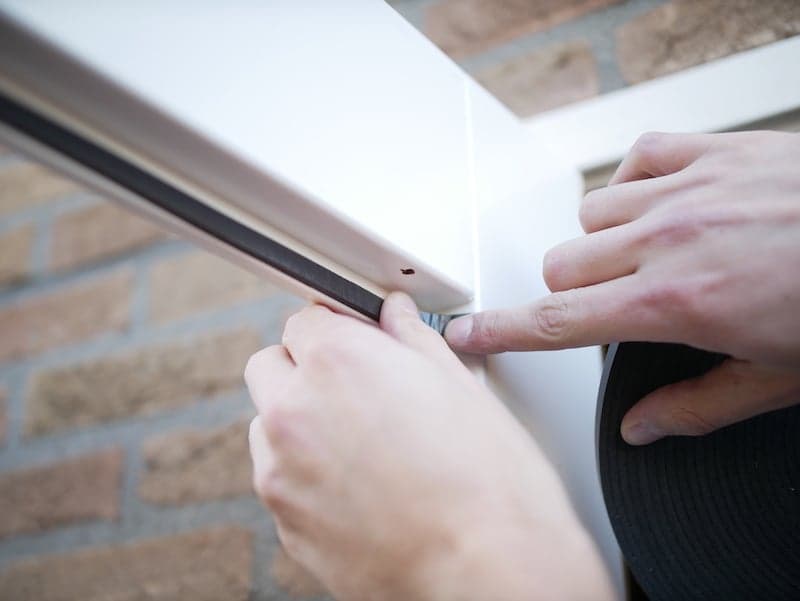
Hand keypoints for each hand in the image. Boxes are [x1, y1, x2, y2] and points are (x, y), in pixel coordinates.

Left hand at [245, 293, 612, 600]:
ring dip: (299, 422)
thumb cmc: (486, 483)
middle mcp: (295, 411)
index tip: (352, 340)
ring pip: (268, 425)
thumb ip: (413, 340)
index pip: (305, 319)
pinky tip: (359, 486)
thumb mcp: (458, 387)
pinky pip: (279, 479)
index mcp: (338, 361)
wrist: (485, 571)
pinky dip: (304, 474)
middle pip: (271, 365)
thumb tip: (396, 317)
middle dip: (303, 368)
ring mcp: (281, 471)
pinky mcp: (285, 522)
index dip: (334, 327)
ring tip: (360, 444)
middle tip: (353, 386)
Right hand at [445, 131, 799, 442]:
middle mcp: (666, 241)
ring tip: (648, 257)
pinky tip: (661, 204)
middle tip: (611, 307)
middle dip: (572, 294)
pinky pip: (632, 160)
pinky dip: (632, 184)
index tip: (466, 334)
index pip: (555, 324)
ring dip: (604, 244)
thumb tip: (644, 427)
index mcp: (674, 306)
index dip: (499, 332)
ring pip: (589, 216)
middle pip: (559, 267)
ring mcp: (685, 188)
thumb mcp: (777, 380)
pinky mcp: (709, 151)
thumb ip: (696, 406)